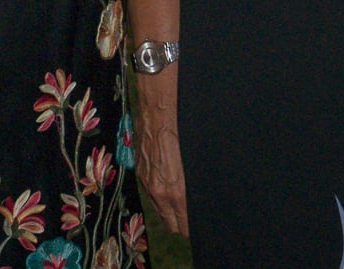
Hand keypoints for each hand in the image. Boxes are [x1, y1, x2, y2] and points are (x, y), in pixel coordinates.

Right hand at [132, 70, 187, 234]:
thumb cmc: (181, 132)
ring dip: (170, 216)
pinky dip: (160, 202)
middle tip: (193, 227)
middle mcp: (159, 192)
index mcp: (174, 190)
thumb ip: (194, 184)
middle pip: (171, 223)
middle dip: (182, 227)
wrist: (156, 113)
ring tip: (181, 217)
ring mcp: (148, 184)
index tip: (201, 229)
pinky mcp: (141, 175)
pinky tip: (167, 199)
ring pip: (160, 212)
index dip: (192, 228)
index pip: (184, 222)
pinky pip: (152, 198)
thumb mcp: (192, 160)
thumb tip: (201, 197)